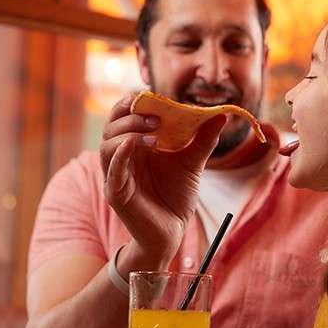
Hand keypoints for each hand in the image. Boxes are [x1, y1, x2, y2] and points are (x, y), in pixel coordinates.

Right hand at [100, 93, 225, 263]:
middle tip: (155, 114)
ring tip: (152, 132)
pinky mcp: (116, 193)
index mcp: (136, 146)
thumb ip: (203, 140)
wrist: (173, 233)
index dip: (134, 101)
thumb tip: (221, 114)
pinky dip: (119, 154)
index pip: (124, 115)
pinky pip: (112, 170)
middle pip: (112, 125)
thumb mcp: (193, 164)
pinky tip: (132, 144)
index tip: (152, 94)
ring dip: (127, 132)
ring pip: (107, 144)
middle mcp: (122, 157)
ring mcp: (116, 175)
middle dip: (130, 114)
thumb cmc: (176, 198)